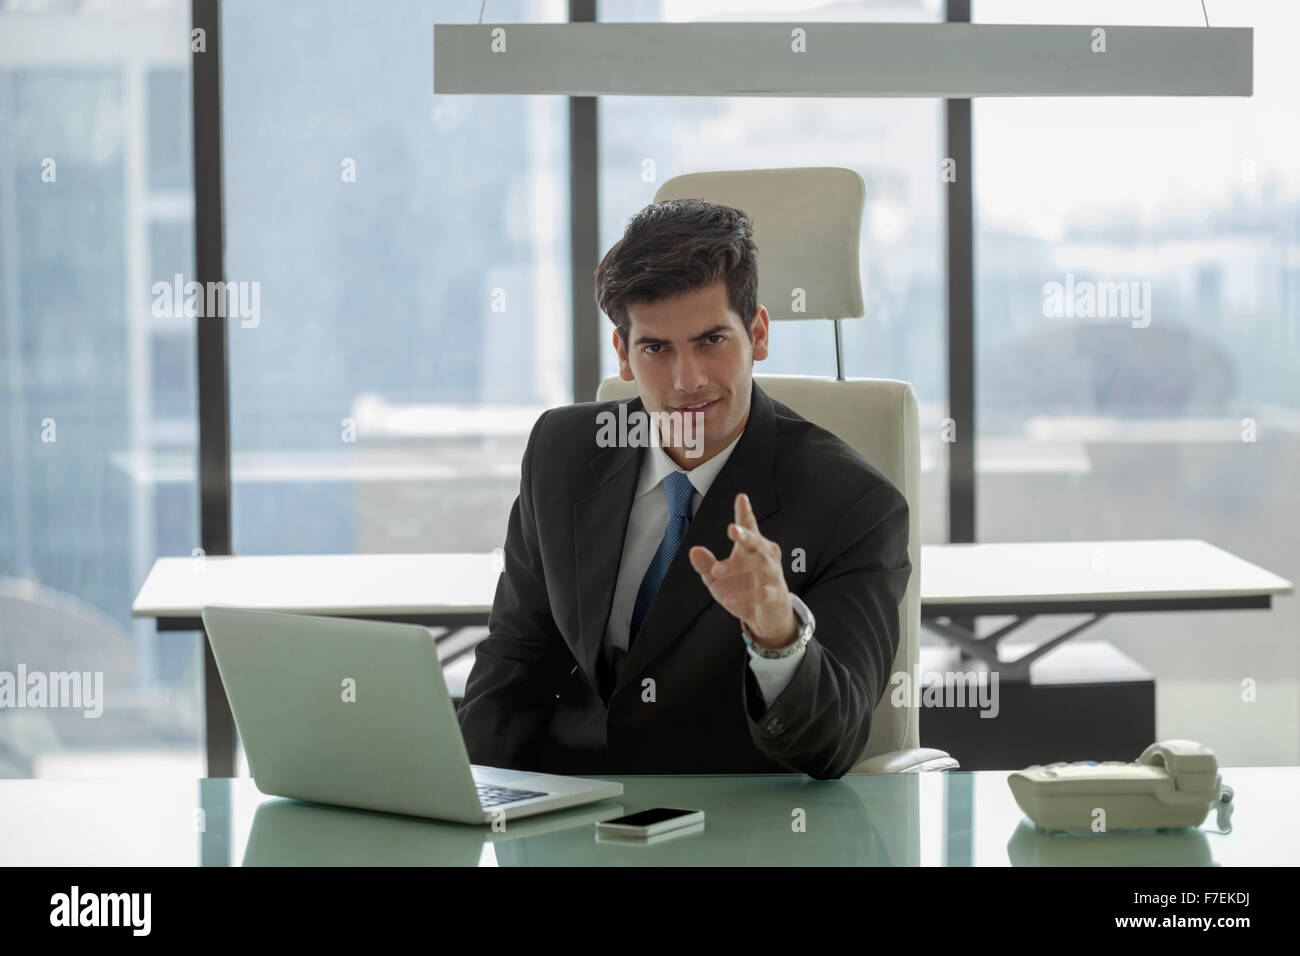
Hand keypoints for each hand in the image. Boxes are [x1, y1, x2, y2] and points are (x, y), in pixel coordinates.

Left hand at [688, 493, 796, 648]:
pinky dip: (745, 597)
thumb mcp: (718, 579)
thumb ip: (706, 565)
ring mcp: (772, 575)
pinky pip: (763, 593)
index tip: (741, 497)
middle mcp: (765, 557)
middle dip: (745, 534)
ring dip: (738, 565)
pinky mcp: (775, 595)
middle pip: (757, 541)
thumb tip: (694, 550)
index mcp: (751, 548)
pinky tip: (729, 601)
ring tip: (717, 571)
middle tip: (731, 529)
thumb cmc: (742, 590)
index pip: (749, 526)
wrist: (765, 619)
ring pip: (760, 562)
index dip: (745, 512)